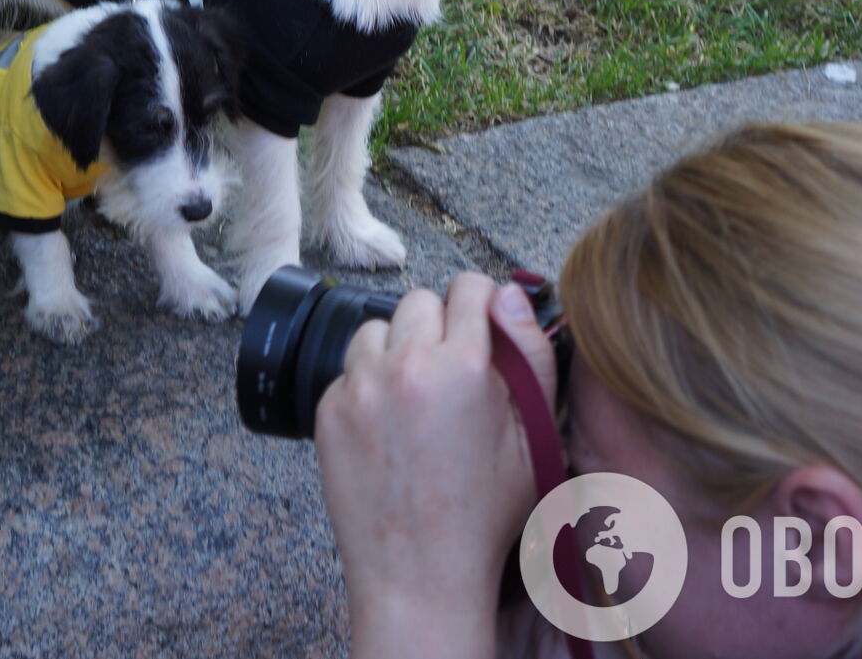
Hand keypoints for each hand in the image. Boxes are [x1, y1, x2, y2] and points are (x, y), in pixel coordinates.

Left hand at [314, 273, 559, 658]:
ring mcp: (359, 386)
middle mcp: (405, 365)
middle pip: (418, 301)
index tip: (481, 325)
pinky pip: (348, 370)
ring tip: (416, 397)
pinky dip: (367, 385)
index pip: (468, 288)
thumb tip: (509, 294)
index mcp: (464, 367)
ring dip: (396, 349)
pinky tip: (388, 426)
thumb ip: (530, 357)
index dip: (481, 303)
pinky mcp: (327, 409)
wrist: (418, 574)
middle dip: (438, 325)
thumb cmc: (486, 514)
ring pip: (376, 330)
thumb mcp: (533, 439)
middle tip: (451, 370)